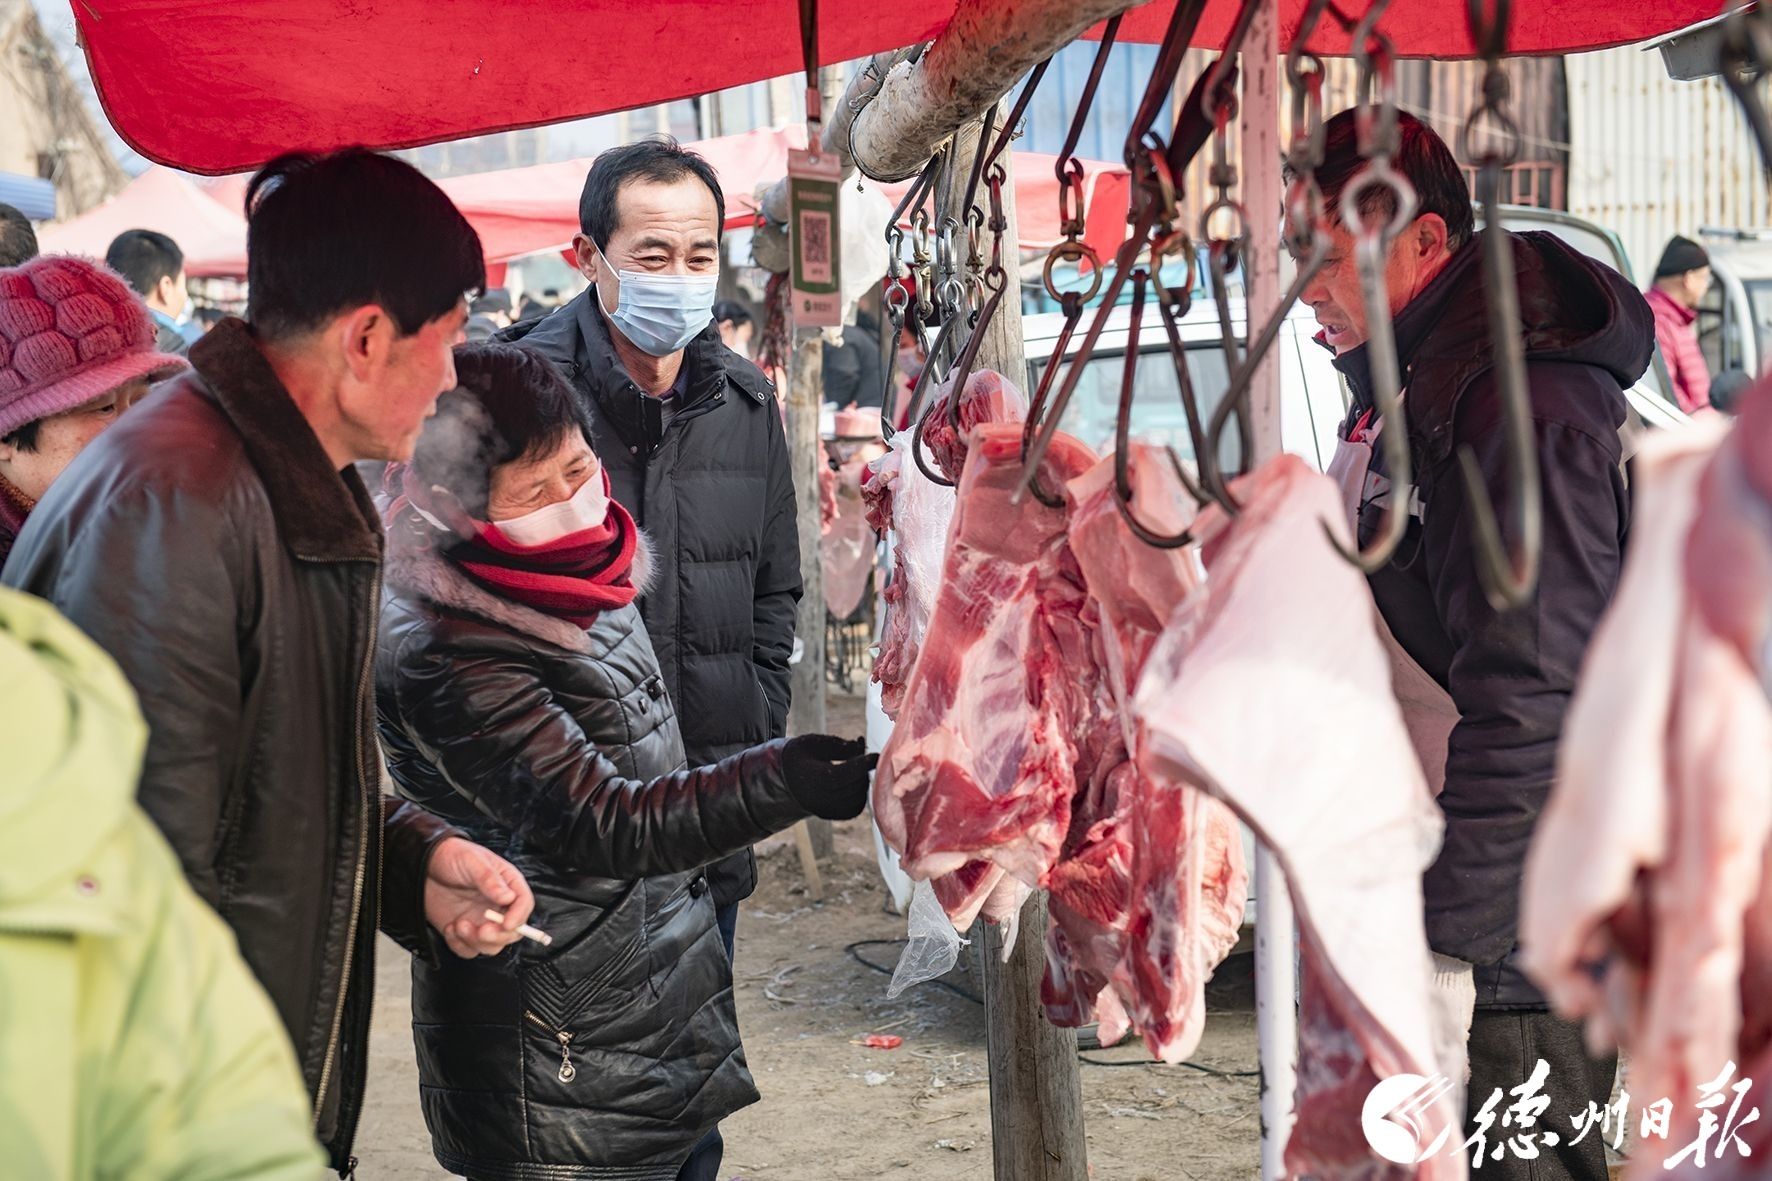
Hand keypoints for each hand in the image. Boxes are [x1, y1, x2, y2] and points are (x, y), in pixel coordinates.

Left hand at [423, 836, 535, 958]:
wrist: (422, 866)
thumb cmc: (451, 856)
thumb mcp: (472, 861)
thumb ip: (490, 879)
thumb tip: (508, 897)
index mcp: (507, 884)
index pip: (524, 904)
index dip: (519, 916)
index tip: (507, 924)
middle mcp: (498, 906)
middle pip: (511, 931)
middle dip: (498, 936)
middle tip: (482, 930)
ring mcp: (481, 921)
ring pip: (491, 945)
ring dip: (476, 942)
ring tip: (459, 925)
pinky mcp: (464, 932)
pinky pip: (468, 950)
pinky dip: (459, 944)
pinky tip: (450, 927)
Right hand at [783, 734, 877, 820]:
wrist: (785, 779)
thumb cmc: (801, 756)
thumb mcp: (812, 742)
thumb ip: (836, 744)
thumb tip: (860, 746)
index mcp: (810, 779)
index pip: (842, 775)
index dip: (862, 765)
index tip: (876, 754)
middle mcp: (816, 799)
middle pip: (852, 786)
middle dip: (864, 769)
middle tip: (862, 752)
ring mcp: (823, 810)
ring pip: (856, 798)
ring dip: (863, 780)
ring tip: (857, 764)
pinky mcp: (830, 815)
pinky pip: (855, 809)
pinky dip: (861, 794)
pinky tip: (856, 779)